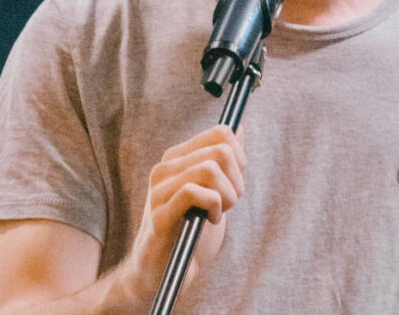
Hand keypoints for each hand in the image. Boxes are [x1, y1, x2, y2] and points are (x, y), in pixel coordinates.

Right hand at [114, 124, 246, 305]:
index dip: (239, 157)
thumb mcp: (214, 190)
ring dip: (227, 196)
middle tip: (227, 203)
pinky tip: (209, 221)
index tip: (234, 181)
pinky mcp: (159, 215)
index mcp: (178, 158)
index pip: (221, 133)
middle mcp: (165, 168)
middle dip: (236, 180)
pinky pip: (193, 192)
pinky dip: (213, 206)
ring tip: (217, 213)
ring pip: (210, 169)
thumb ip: (224, 160)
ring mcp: (159, 190)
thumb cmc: (191, 230)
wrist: (165, 272)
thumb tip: (238, 127)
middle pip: (221, 151)